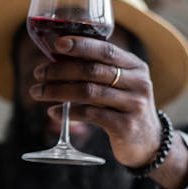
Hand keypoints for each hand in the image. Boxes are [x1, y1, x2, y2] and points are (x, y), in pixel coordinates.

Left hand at [29, 35, 161, 167]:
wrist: (149, 143)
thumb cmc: (125, 109)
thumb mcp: (121, 85)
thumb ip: (100, 72)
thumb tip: (58, 59)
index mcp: (136, 66)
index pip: (105, 50)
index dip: (80, 45)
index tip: (56, 45)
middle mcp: (138, 82)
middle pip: (92, 70)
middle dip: (60, 70)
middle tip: (38, 73)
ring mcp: (133, 104)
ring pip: (88, 92)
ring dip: (58, 91)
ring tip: (38, 92)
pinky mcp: (125, 126)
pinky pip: (90, 115)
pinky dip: (68, 112)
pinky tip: (52, 112)